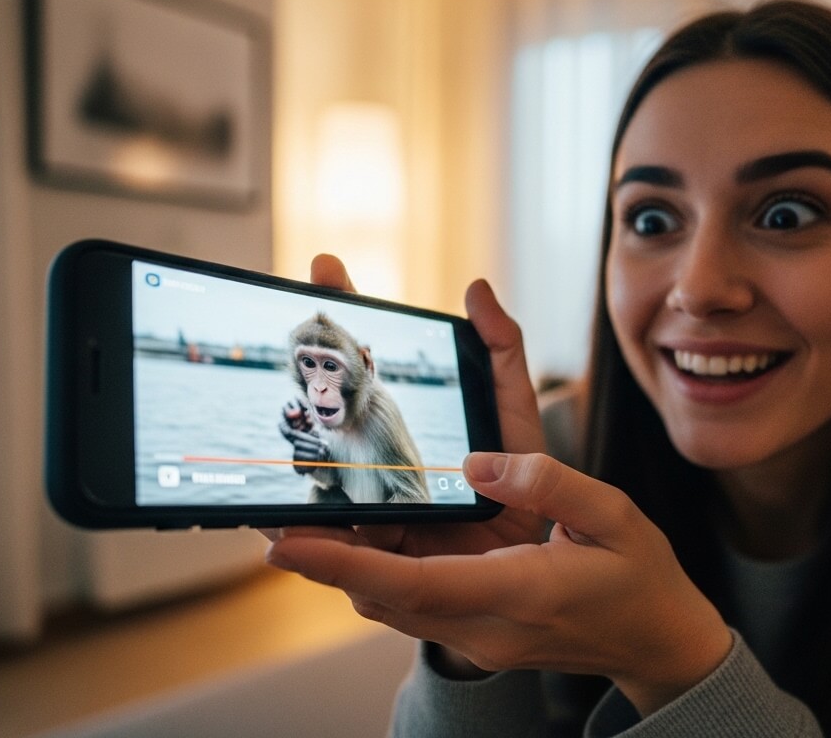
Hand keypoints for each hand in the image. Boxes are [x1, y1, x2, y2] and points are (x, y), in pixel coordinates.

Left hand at [266, 452, 733, 716]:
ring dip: (345, 561)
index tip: (283, 545)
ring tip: (304, 508)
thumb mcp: (614, 515)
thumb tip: (480, 462)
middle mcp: (486, 625)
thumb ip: (548, 482)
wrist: (659, 641)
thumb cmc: (641, 577)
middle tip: (270, 507)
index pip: (416, 585)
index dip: (344, 566)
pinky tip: (362, 526)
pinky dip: (376, 566)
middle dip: (324, 555)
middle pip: (383, 593)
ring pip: (388, 599)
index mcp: (523, 595)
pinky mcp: (473, 627)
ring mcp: (477, 633)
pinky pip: (410, 598)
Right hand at [275, 255, 549, 555]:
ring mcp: (366, 503)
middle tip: (298, 328)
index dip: (345, 309)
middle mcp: (373, 455)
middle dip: (310, 364)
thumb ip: (501, 351)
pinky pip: (329, 540)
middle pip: (328, 406)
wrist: (547, 564)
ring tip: (284, 407)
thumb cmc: (526, 485)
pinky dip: (303, 527)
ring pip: (315, 472)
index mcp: (401, 416)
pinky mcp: (371, 555)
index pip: (363, 354)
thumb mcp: (515, 415)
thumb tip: (477, 289)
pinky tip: (287, 513)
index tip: (327, 267)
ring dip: (294, 442)